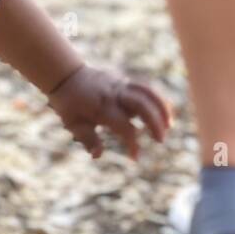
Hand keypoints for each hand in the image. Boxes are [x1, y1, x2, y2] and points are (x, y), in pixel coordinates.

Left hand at [47, 65, 171, 160]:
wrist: (65, 75)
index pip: (125, 127)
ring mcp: (120, 84)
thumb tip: (98, 155)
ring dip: (162, 108)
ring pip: (148, 92)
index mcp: (101, 108)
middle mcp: (114, 94)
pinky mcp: (123, 80)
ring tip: (169, 125)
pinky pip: (145, 86)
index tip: (135, 157)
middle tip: (161, 140)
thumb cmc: (68, 104)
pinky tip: (163, 111)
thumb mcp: (73, 124)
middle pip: (143, 105)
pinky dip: (156, 98)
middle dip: (156, 122)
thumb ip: (87, 139)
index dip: (133, 144)